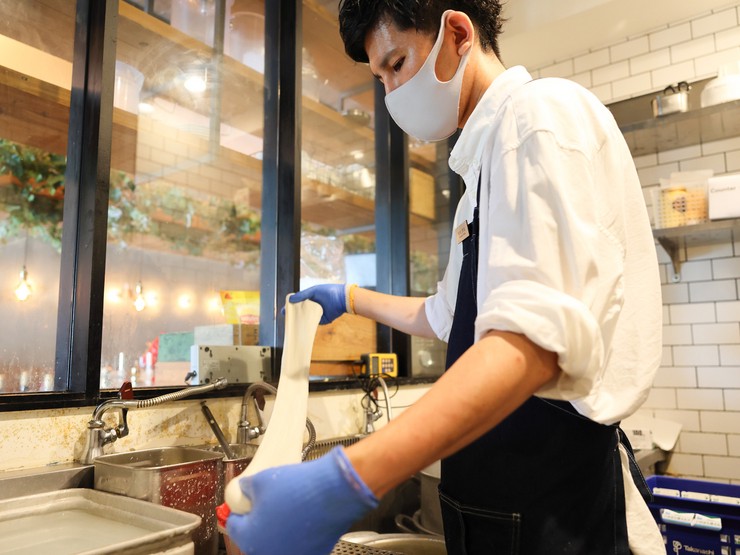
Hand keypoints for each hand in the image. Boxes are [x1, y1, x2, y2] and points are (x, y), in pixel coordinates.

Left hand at [226, 447, 377, 554]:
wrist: (333, 492)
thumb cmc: (297, 488)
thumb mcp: (261, 480)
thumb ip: (246, 489)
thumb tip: (245, 490)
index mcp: (250, 538)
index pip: (233, 526)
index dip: (238, 511)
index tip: (243, 505)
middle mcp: (268, 553)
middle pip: (255, 538)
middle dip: (258, 522)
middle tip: (266, 504)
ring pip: (277, 542)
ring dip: (278, 529)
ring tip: (287, 509)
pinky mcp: (313, 554)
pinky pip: (297, 544)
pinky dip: (297, 534)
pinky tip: (302, 517)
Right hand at [288, 284, 347, 324]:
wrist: (342, 299)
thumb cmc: (328, 292)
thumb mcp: (314, 291)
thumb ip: (302, 295)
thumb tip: (290, 299)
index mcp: (310, 298)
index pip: (297, 303)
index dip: (290, 306)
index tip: (284, 311)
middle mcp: (312, 306)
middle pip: (300, 312)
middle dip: (293, 315)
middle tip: (286, 318)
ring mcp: (316, 314)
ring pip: (306, 319)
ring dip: (300, 321)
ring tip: (291, 324)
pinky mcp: (322, 320)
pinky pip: (313, 323)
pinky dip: (308, 325)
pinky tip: (301, 327)